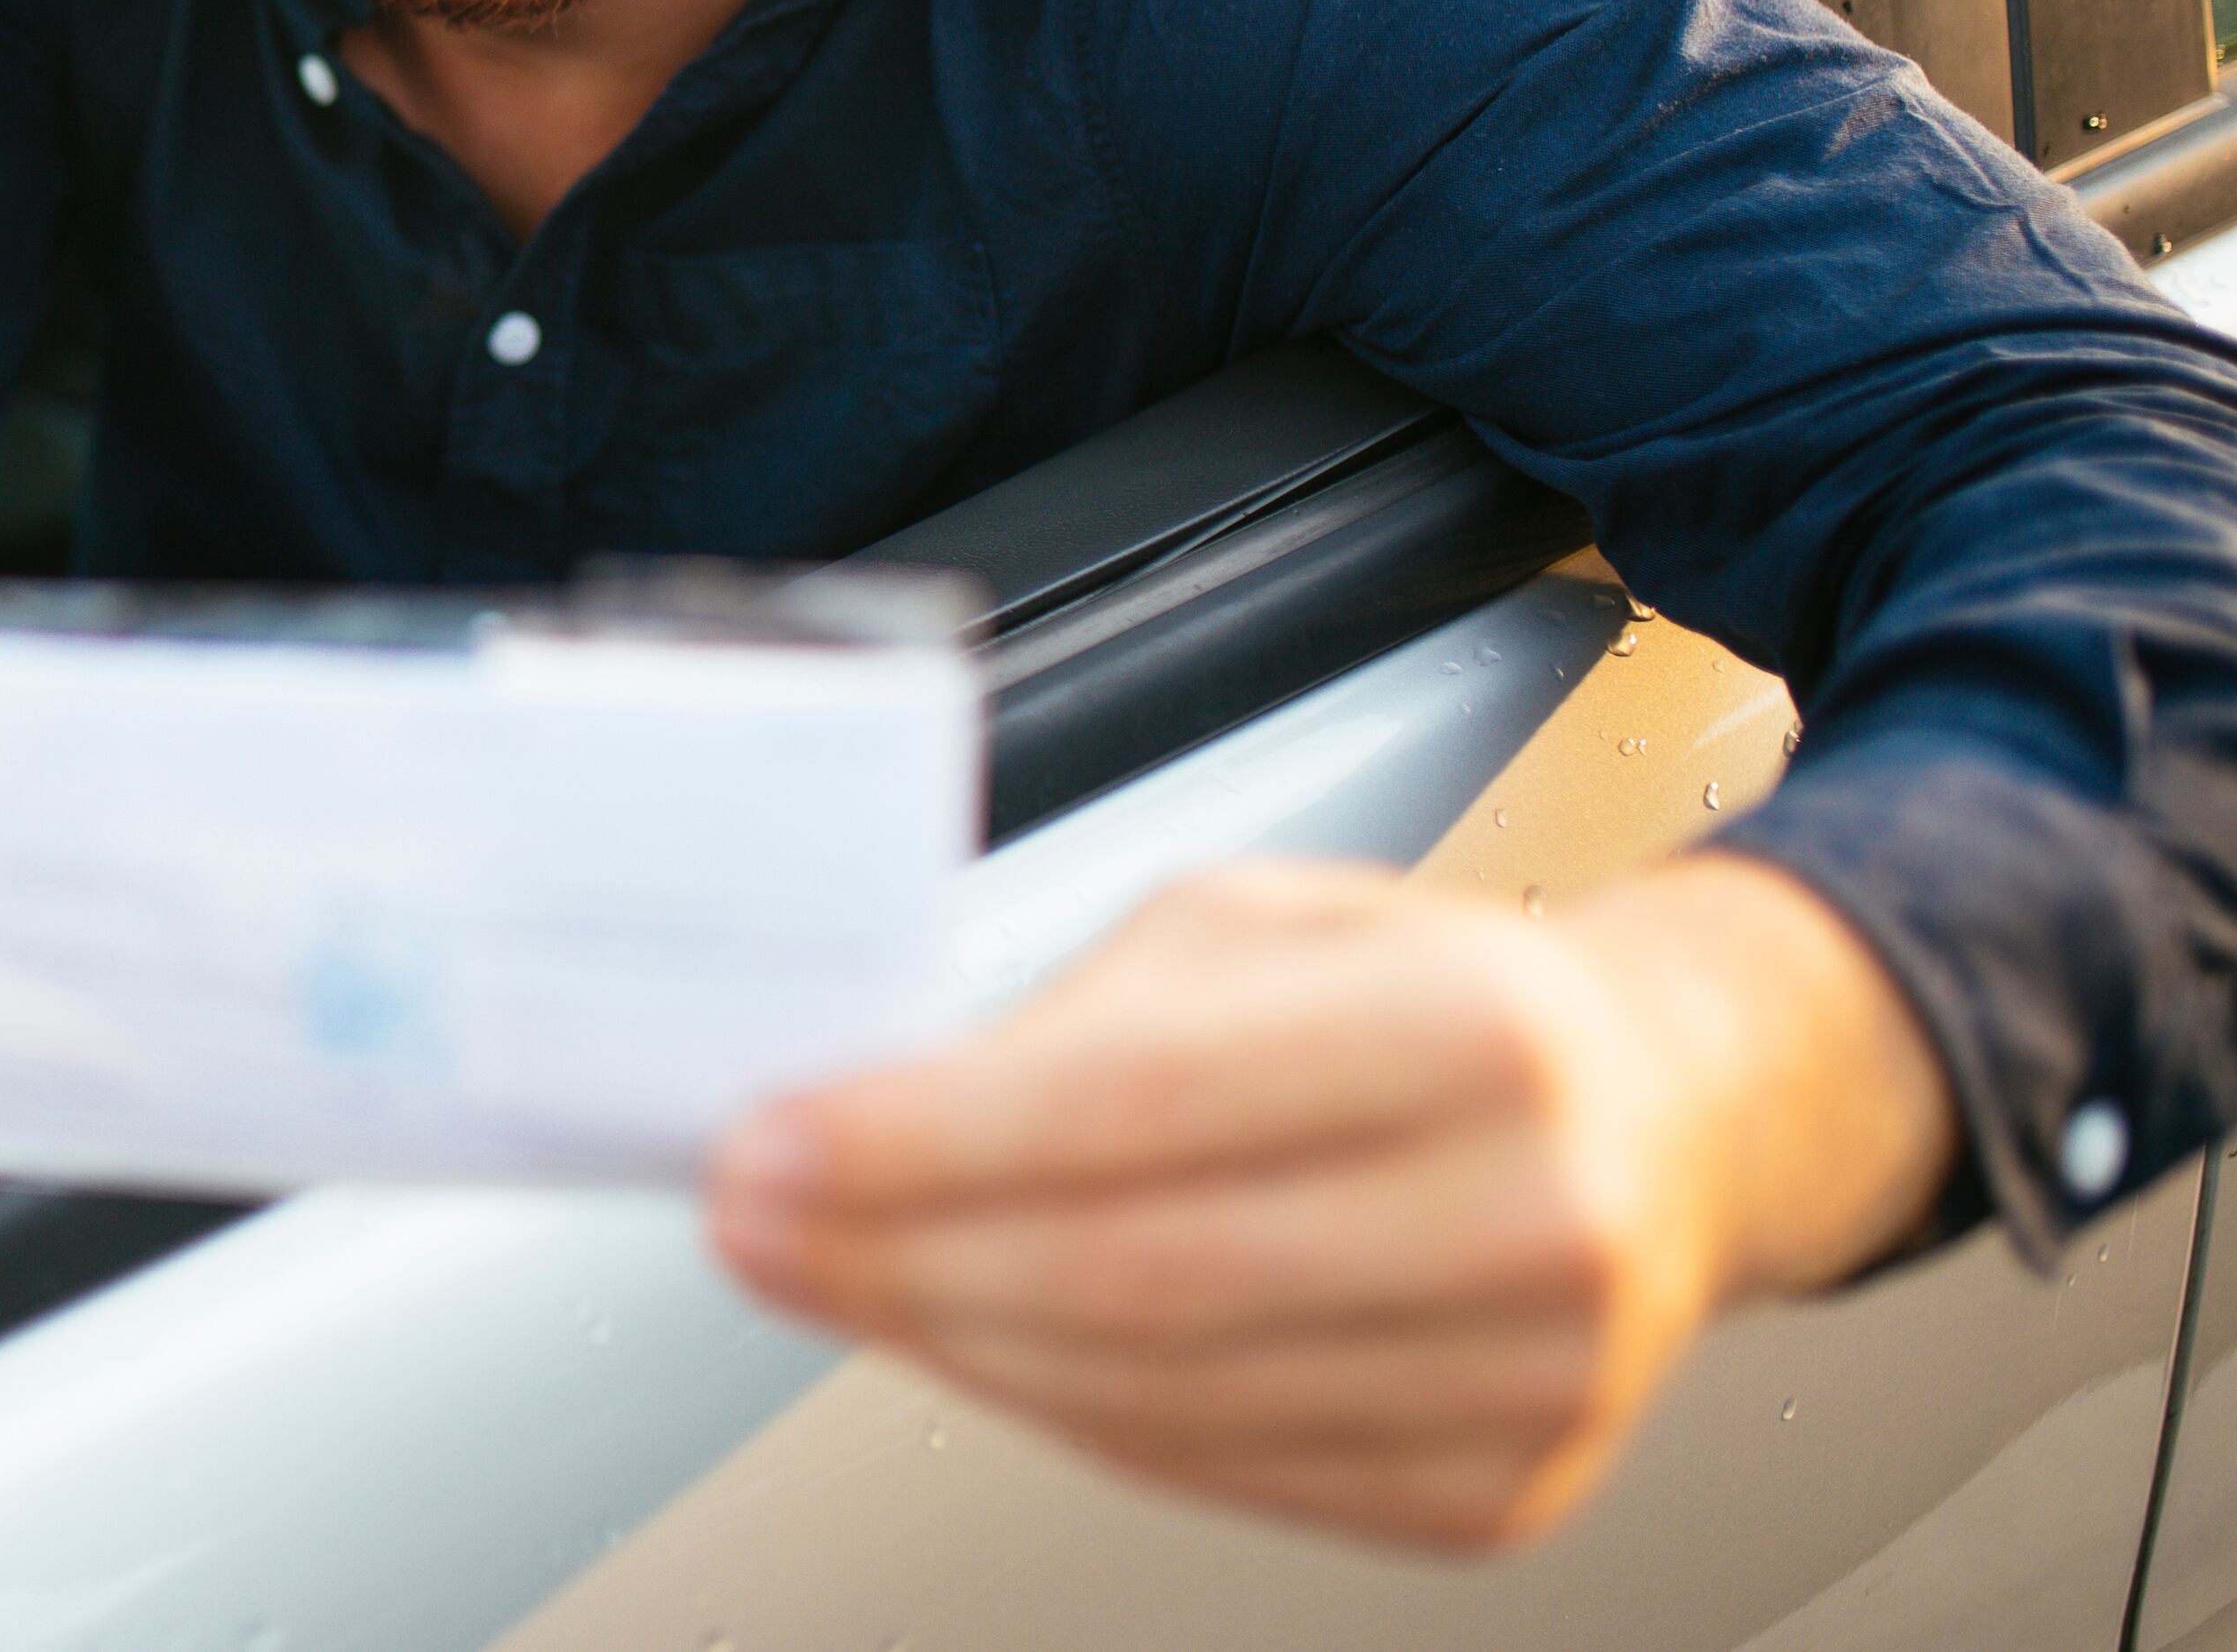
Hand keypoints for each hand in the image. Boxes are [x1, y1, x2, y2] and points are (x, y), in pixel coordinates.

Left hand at [704, 854, 1953, 1548]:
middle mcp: (1533, 1214)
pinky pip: (1219, 1473)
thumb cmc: (1438, 998)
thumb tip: (860, 1112)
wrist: (1665, 1120)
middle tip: (753, 1225)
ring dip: (949, 1341)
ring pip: (1158, 1398)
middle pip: (1130, 1277)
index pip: (1131, 1108)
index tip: (766, 1143)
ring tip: (829, 1276)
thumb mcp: (1260, 926)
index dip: (918, 1143)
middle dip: (893, 1257)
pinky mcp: (1502, 1491)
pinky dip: (1061, 1410)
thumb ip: (1076, 1022)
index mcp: (1479, 1026)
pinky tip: (969, 1340)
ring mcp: (1535, 1381)